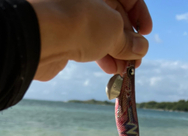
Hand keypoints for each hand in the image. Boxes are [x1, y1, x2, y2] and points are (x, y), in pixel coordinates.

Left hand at [27, 0, 151, 80]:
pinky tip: (110, 70)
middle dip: (128, 40)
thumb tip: (141, 48)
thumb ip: (129, 41)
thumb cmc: (81, 23)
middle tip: (135, 60)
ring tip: (124, 70)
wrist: (41, 38)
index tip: (146, 33)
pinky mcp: (63, 34)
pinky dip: (101, 55)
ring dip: (117, 52)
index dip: (139, 14)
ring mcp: (73, 15)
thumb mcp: (115, 30)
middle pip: (114, 15)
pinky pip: (87, 43)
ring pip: (100, 32)